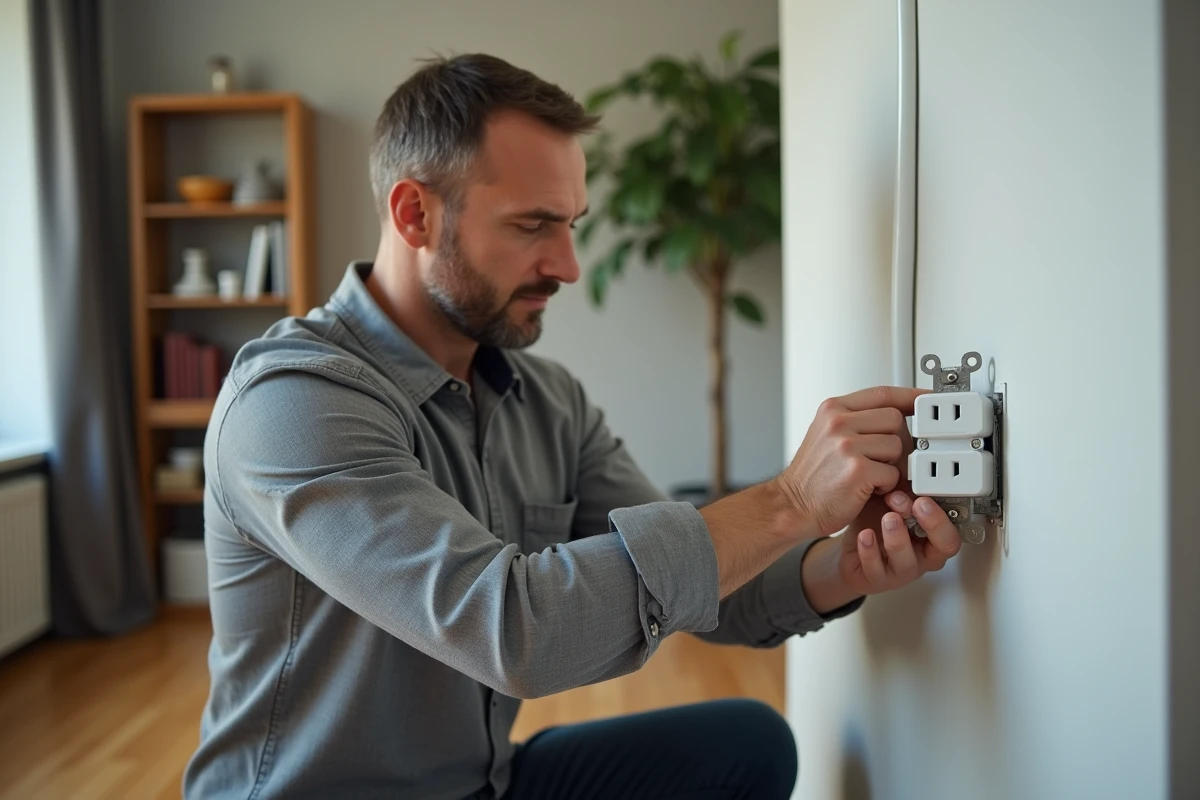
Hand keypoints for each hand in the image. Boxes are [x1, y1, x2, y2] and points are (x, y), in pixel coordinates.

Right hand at [775, 386, 923, 538]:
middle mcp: (838, 422)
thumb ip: (857, 422)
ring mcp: (846, 444)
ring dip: (891, 465)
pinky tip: (867, 488)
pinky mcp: (857, 469)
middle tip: (881, 460)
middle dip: (896, 442)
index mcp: (832, 409)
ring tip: (869, 475)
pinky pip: (893, 472)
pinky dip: (886, 485)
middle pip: (896, 419)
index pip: (882, 393)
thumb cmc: (812, 477)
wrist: (791, 506)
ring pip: (898, 446)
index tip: (926, 399)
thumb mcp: (827, 436)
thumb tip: (899, 416)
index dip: (910, 396)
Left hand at [834, 489, 961, 596]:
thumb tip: (908, 472)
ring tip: (888, 518)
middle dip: (933, 524)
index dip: (944, 515)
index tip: (926, 497)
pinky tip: (865, 535)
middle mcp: (923, 554)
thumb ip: (901, 493)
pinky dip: (870, 550)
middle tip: (916, 504)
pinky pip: (876, 569)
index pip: (954, 529)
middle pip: (944, 546)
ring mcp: (902, 569)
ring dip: (898, 536)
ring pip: (908, 561)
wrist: (851, 547)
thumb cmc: (875, 522)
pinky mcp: (878, 578)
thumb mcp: (890, 503)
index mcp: (932, 535)